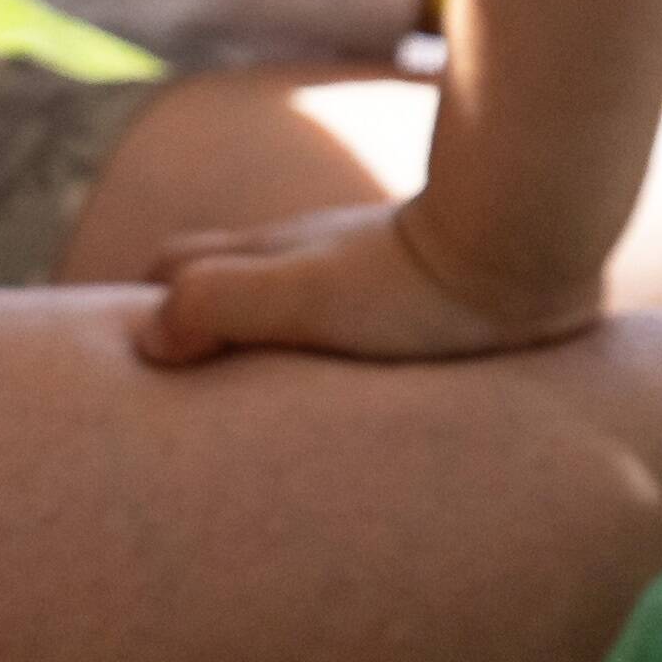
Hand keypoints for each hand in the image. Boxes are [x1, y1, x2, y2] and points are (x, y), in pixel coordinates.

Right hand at [136, 195, 597, 369]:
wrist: (529, 256)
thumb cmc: (413, 285)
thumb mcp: (298, 297)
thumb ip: (217, 306)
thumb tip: (146, 341)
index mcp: (268, 255)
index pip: (174, 268)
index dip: (143, 307)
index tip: (131, 365)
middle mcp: (308, 255)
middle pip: (225, 276)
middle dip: (193, 317)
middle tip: (184, 389)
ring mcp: (364, 273)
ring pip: (290, 297)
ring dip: (264, 335)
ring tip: (259, 406)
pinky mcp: (421, 298)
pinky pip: (351, 320)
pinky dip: (325, 346)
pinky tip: (344, 390)